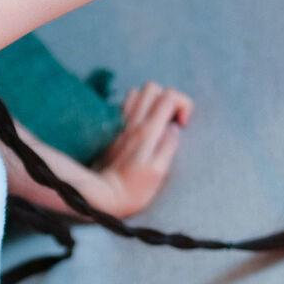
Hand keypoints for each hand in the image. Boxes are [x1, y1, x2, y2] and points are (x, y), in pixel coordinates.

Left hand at [95, 82, 193, 219]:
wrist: (101, 196)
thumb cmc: (132, 190)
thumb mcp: (159, 172)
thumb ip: (169, 146)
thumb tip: (174, 129)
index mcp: (148, 131)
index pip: (169, 96)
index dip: (183, 105)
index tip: (182, 125)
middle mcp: (132, 122)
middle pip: (152, 87)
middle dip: (167, 98)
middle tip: (170, 119)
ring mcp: (120, 124)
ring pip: (136, 93)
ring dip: (150, 101)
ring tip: (156, 120)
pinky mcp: (112, 130)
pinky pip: (125, 105)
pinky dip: (137, 108)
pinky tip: (141, 125)